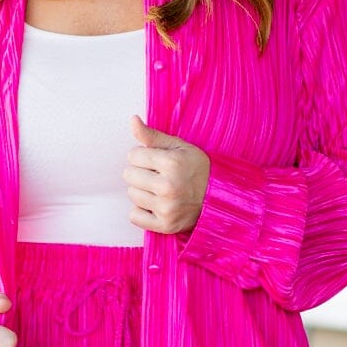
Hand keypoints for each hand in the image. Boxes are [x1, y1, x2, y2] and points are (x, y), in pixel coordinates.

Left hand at [124, 114, 210, 234]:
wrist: (218, 197)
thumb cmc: (197, 168)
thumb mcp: (179, 146)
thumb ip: (152, 135)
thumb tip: (132, 120)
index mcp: (172, 163)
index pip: (133, 155)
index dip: (142, 155)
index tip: (155, 160)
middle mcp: (168, 186)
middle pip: (129, 175)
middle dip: (140, 172)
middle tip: (157, 175)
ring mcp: (166, 208)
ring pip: (132, 194)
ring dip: (141, 191)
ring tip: (158, 189)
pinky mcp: (165, 225)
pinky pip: (134, 216)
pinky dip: (141, 211)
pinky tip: (155, 205)